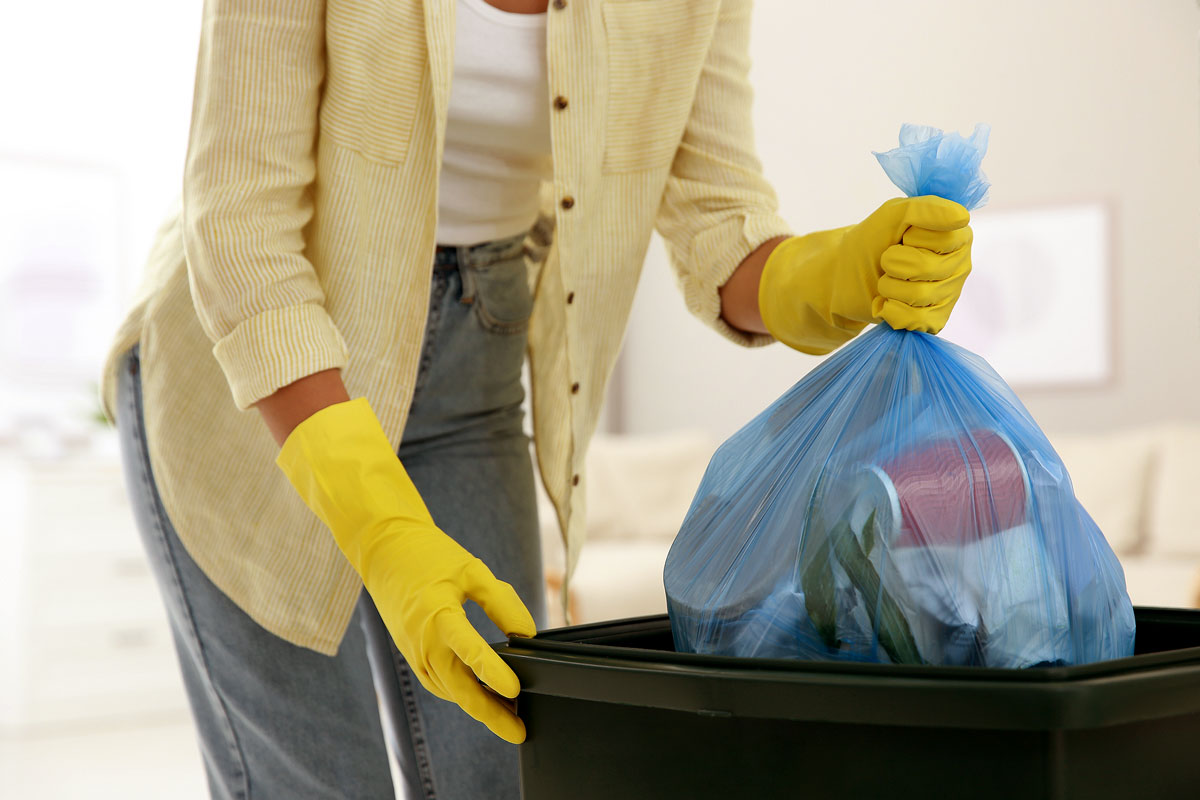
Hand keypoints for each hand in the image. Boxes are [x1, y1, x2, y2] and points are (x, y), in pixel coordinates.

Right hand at [276, 398, 536, 742]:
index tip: (516, 690)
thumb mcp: (472, 570)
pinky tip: (481, 697)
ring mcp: (414, 652)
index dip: (494, 673)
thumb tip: (526, 634)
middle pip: (459, 688)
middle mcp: (423, 641)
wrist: (383, 549)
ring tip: (509, 718)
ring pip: (449, 691)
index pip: (469, 652)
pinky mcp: (412, 653)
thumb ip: (501, 602)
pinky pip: (438, 683)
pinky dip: (459, 693)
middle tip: (519, 731)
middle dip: (490, 713)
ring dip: (477, 707)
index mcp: (438, 615)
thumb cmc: (429, 555)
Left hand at [758, 196, 971, 352]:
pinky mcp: (934, 321)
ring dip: (888, 286)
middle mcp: (960, 265)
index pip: (943, 237)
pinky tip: (886, 302)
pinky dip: (890, 310)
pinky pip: (915, 320)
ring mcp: (949, 295)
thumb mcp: (893, 215)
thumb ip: (926, 208)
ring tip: (885, 281)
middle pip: (928, 268)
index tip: (902, 237)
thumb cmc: (871, 242)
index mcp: (957, 235)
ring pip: (920, 295)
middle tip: (886, 261)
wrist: (843, 278)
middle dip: (893, 263)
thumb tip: (961, 217)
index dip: (911, 237)